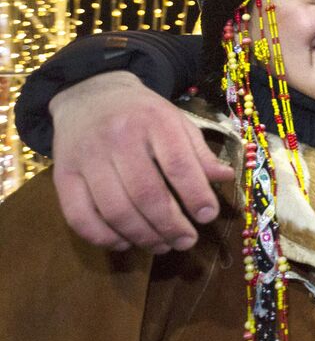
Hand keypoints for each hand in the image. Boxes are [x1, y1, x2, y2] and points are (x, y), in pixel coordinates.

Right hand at [49, 73, 233, 252]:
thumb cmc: (143, 114)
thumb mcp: (177, 121)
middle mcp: (118, 138)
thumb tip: (226, 177)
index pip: (178, 165)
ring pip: (114, 210)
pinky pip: (79, 217)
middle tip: (186, 241)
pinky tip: (125, 243)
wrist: (91, 94)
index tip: (207, 217)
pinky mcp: (62, 175)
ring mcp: (86, 157)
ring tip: (162, 245)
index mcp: (154, 121)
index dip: (196, 195)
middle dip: (170, 226)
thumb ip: (199, 152)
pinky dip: (104, 238)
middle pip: (146, 194)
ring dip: (142, 236)